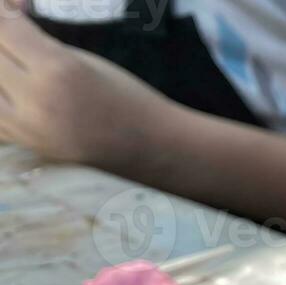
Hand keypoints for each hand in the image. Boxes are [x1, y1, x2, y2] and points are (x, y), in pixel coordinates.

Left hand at [0, 3, 175, 167]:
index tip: (15, 8)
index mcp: (58, 70)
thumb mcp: (85, 60)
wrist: (151, 150)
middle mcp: (35, 101)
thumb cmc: (128, 99)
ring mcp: (26, 129)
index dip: (5, 12)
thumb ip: (39, 42)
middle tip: (14, 32)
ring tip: (15, 63)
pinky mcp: (25, 146)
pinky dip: (1, 96)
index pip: (5, 28)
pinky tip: (12, 91)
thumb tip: (7, 18)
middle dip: (2, 39)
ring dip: (1, 68)